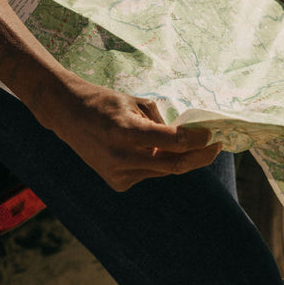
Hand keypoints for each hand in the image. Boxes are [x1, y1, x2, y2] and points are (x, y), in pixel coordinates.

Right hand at [46, 74, 221, 190]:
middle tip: (216, 148)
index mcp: (126, 130)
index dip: (197, 140)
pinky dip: (156, 162)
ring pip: (163, 170)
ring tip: (181, 142)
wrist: (67, 115)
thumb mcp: (134, 102)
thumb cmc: (104, 102)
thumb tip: (186, 136)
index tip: (212, 134)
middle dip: (199, 157)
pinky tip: (146, 150)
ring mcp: (118, 173)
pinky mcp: (117, 183)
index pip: (172, 141)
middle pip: (173, 164)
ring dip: (176, 157)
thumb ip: (161, 121)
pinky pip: (149, 174)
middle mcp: (121, 156)